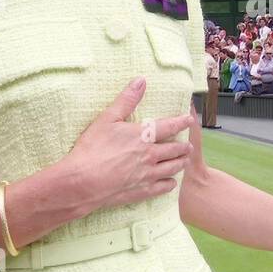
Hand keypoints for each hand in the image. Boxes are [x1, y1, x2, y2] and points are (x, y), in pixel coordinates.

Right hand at [48, 78, 196, 216]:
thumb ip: (126, 100)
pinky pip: (163, 188)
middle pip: (174, 150)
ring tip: (185, 161)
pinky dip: (170, 184)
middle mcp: (150, 155)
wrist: (82, 182)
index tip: (190, 120)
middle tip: (189, 146)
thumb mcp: (107, 118)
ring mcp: (148, 174)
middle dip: (184, 147)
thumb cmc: (92, 148)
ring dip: (181, 163)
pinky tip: (171, 182)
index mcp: (143, 136)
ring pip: (173, 168)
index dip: (181, 122)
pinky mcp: (142, 191)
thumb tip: (141, 81)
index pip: (169, 126)